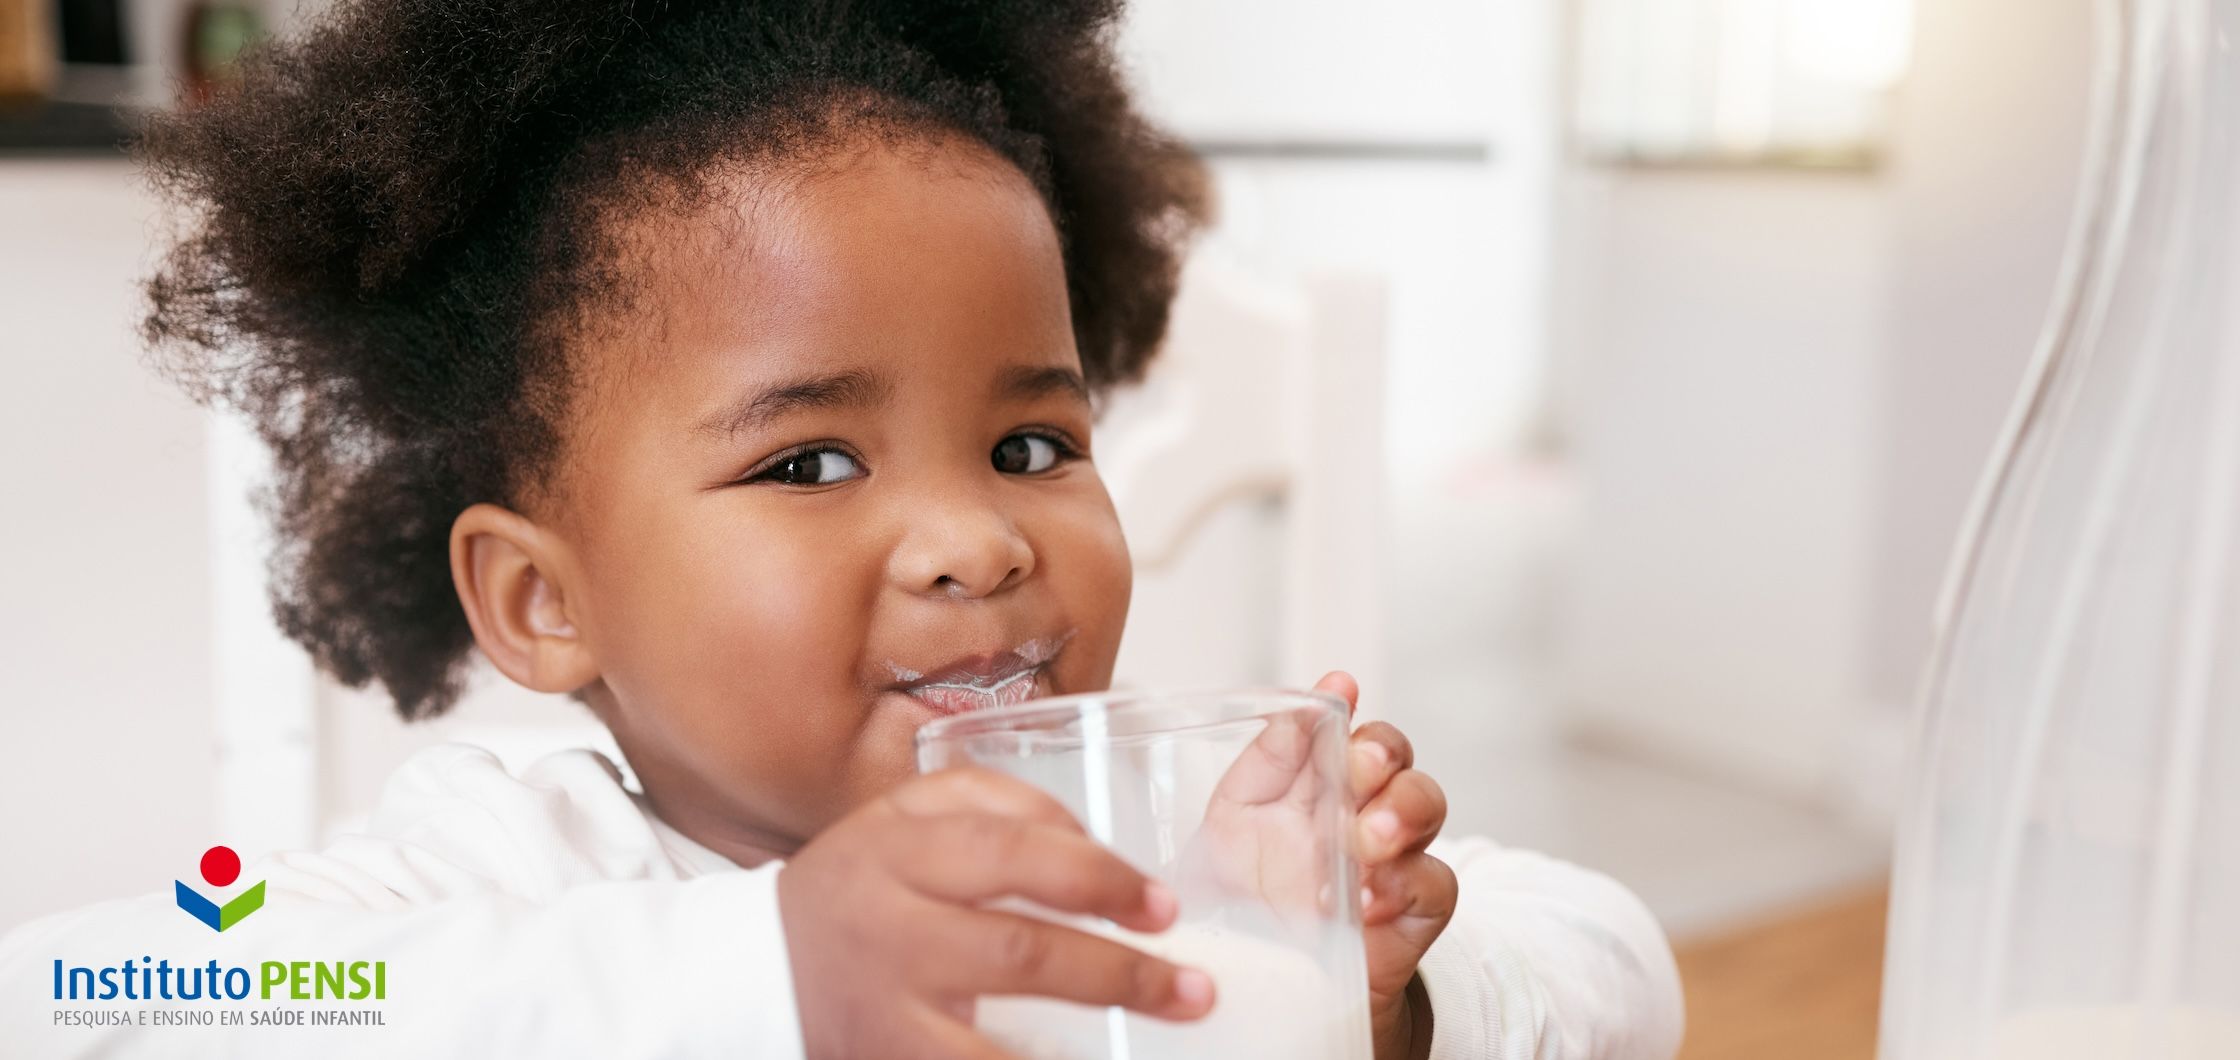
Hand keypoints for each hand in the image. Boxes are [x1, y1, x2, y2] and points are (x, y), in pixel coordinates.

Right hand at [778, 767, 1215, 1058]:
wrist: (753, 972)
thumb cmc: (855, 887)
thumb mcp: (905, 813)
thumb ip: (997, 802)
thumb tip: (1093, 842)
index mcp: (897, 851)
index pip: (1008, 853)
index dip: (1096, 876)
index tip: (1160, 905)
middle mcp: (890, 931)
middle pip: (1017, 949)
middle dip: (1117, 971)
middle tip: (1190, 985)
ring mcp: (886, 1011)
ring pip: (991, 1041)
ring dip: (1085, 1044)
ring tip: (1161, 1032)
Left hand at [1173, 672, 1455, 1059]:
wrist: (1269, 989)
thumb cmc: (1252, 900)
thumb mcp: (1236, 823)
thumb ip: (1268, 762)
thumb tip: (1303, 706)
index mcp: (1321, 784)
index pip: (1349, 729)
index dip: (1346, 707)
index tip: (1340, 691)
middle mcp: (1363, 812)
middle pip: (1397, 758)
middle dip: (1382, 753)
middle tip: (1359, 769)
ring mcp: (1393, 859)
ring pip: (1428, 805)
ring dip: (1399, 811)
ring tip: (1363, 839)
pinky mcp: (1414, 914)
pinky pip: (1435, 882)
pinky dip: (1404, 882)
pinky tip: (1366, 898)